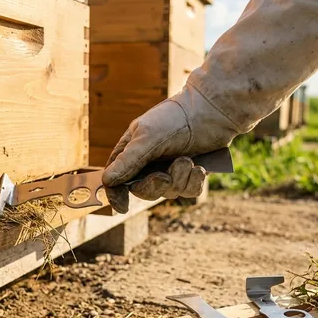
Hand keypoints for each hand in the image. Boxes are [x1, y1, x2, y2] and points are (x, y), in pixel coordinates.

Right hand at [102, 83, 241, 212]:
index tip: (123, 207)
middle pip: (143, 191)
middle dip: (155, 186)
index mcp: (130, 152)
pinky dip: (194, 182)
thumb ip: (128, 160)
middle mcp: (148, 164)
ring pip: (169, 192)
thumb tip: (107, 181)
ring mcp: (170, 170)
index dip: (117, 195)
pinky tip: (199, 168)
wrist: (210, 110)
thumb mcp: (147, 137)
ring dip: (179, 179)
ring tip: (188, 160)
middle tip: (166, 177)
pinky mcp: (190, 174)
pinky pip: (189, 192)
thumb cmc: (174, 118)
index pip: (116, 180)